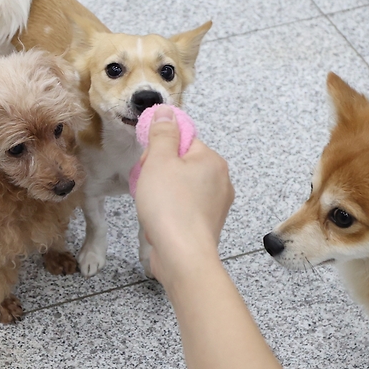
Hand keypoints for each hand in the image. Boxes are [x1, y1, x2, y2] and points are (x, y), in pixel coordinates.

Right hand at [134, 106, 233, 287]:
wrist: (182, 256)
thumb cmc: (170, 208)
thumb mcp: (158, 161)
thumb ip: (162, 134)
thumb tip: (166, 112)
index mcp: (212, 160)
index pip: (183, 141)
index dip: (159, 151)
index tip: (148, 165)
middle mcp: (220, 181)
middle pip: (182, 165)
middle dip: (159, 174)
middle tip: (147, 188)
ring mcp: (216, 205)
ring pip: (181, 189)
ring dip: (162, 195)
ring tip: (153, 209)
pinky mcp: (207, 226)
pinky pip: (184, 210)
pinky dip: (170, 214)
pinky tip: (160, 224)